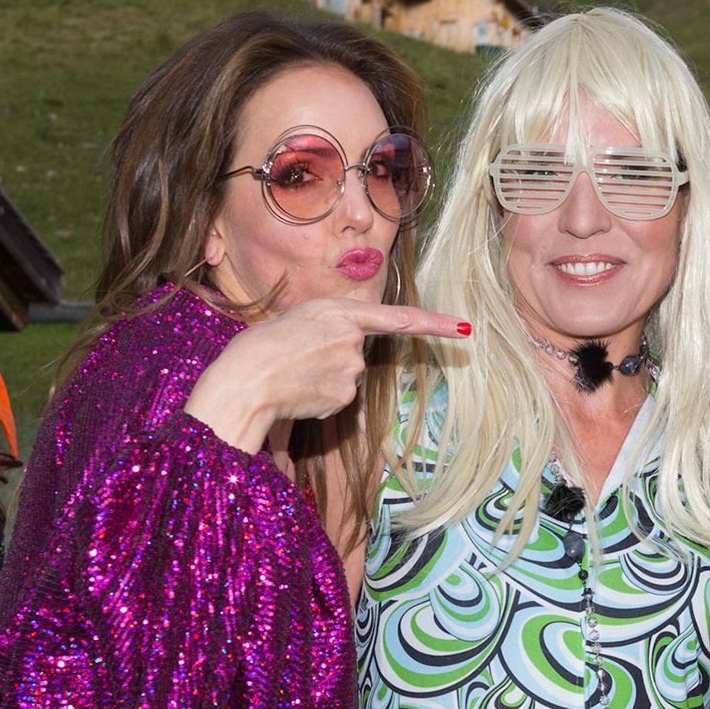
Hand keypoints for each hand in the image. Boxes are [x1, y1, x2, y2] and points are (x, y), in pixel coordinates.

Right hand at [185, 299, 469, 453]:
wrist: (245, 380)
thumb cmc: (259, 347)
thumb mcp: (296, 320)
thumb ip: (328, 328)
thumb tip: (349, 351)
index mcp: (338, 310)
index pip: (398, 317)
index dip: (434, 324)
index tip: (464, 329)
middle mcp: (352, 338)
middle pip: (356, 353)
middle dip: (332, 358)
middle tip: (297, 357)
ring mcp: (350, 369)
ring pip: (346, 376)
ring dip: (323, 378)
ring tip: (292, 374)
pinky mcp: (344, 396)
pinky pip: (337, 398)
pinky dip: (319, 398)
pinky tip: (297, 392)